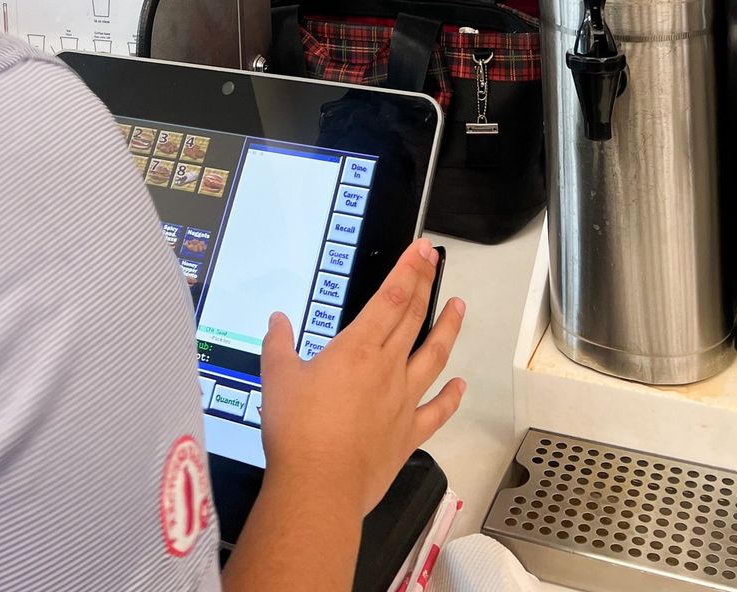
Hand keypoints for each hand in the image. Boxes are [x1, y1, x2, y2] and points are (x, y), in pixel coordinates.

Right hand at [259, 240, 465, 517]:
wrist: (319, 486)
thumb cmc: (297, 432)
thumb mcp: (277, 378)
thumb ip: (278, 344)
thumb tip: (277, 321)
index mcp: (357, 349)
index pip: (391, 297)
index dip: (408, 269)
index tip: (421, 250)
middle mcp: (386, 369)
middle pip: (414, 317)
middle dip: (425, 284)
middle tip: (435, 260)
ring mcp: (402, 401)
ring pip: (434, 356)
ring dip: (449, 329)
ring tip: (459, 307)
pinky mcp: (408, 434)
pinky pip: (436, 411)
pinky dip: (450, 397)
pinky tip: (460, 386)